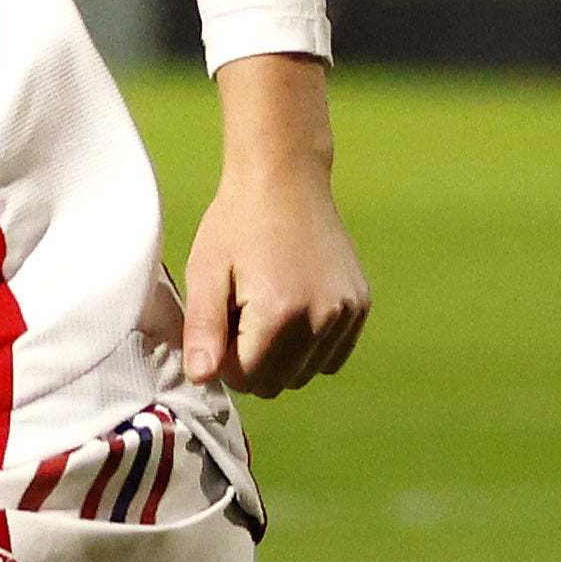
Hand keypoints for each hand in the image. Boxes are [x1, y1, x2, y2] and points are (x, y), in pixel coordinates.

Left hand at [184, 167, 368, 397]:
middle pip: (278, 383)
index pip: (247, 379)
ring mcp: (346, 313)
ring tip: (270, 310)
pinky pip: (332, 356)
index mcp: (278, 312)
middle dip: (253, 362)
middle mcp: (320, 318)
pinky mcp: (360, 306)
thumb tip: (200, 378)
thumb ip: (203, 330)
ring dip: (283, 357)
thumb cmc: (237, 222)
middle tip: (244, 317)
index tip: (223, 325)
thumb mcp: (206, 272)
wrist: (286, 178)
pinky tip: (296, 312)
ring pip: (306, 374)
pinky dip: (311, 348)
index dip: (226, 360)